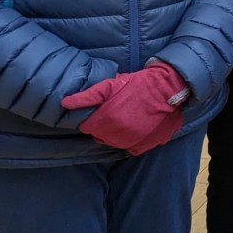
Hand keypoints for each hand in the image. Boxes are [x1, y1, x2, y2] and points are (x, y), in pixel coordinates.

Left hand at [61, 61, 187, 155]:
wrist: (168, 89)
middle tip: (117, 112)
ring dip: (117, 133)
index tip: (102, 110)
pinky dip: (132, 140)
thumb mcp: (110, 85)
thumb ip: (87, 96)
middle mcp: (117, 135)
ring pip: (114, 142)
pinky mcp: (145, 145)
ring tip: (128, 118)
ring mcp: (131, 142)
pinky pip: (130, 147)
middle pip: (100, 136)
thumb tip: (64, 103)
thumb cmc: (137, 84)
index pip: (87, 127)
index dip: (93, 118)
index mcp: (106, 120)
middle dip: (104, 126)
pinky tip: (137, 127)